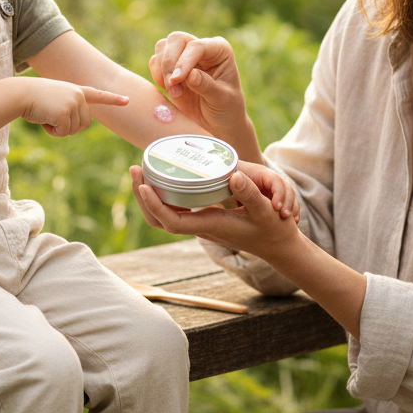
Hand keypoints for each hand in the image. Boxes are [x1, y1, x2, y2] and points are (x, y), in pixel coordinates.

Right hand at [18, 78, 127, 136]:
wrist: (20, 94)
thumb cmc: (34, 98)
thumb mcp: (55, 99)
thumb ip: (69, 108)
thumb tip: (77, 124)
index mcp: (77, 90)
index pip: (98, 95)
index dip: (113, 99)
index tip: (127, 100)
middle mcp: (78, 96)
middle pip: (85, 123)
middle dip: (70, 127)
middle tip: (53, 118)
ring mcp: (73, 104)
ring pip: (74, 130)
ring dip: (59, 129)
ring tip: (47, 116)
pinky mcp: (64, 113)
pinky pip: (63, 132)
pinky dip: (53, 132)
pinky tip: (44, 120)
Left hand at [130, 163, 301, 260]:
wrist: (277, 244)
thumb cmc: (273, 229)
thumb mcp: (265, 210)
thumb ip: (251, 194)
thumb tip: (233, 176)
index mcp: (210, 226)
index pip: (171, 221)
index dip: (154, 204)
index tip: (143, 184)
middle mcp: (200, 227)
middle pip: (159, 220)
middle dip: (142, 197)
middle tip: (135, 168)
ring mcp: (200, 223)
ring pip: (163, 216)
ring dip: (148, 197)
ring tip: (141, 171)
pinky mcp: (203, 218)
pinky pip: (174, 211)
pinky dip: (161, 197)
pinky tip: (160, 179)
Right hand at [149, 32, 250, 143]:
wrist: (218, 123)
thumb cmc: (226, 109)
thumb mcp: (222, 100)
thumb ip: (207, 86)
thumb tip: (190, 75)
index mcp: (219, 50)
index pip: (196, 46)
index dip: (184, 61)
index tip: (176, 81)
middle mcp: (201, 48)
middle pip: (176, 39)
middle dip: (169, 63)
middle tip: (172, 86)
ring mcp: (184, 55)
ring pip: (162, 47)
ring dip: (162, 70)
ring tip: (174, 93)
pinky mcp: (171, 67)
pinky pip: (155, 61)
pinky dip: (157, 75)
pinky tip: (169, 91)